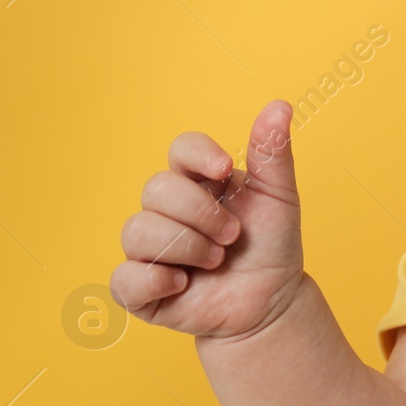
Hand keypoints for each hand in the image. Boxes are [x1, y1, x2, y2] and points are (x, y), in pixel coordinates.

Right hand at [111, 100, 307, 339]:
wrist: (272, 301)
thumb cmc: (271, 245)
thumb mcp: (279, 197)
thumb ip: (273, 153)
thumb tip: (280, 104)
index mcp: (198, 181)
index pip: (180, 149)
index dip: (197, 155)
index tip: (224, 170)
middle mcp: (167, 210)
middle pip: (157, 189)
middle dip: (202, 215)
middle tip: (232, 236)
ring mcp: (149, 249)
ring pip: (138, 230)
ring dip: (187, 247)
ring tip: (217, 261)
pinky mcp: (139, 288)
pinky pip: (125, 277)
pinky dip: (157, 280)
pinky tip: (184, 284)